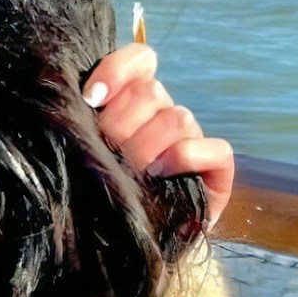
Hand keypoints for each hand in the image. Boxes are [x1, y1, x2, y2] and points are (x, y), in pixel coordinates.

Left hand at [84, 42, 233, 228]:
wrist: (131, 237)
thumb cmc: (103, 186)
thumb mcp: (87, 147)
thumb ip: (86, 117)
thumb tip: (79, 98)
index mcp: (134, 99)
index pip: (140, 59)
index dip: (117, 70)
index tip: (91, 98)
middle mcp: (165, 112)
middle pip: (150, 91)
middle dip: (121, 123)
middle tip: (108, 149)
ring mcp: (194, 137)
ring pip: (177, 117)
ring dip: (147, 145)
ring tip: (131, 169)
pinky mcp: (218, 167)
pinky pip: (214, 148)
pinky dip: (184, 158)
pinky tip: (159, 173)